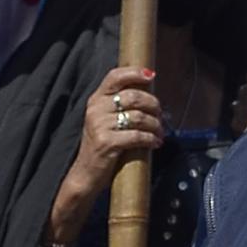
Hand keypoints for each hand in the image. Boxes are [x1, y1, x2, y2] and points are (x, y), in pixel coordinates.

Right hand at [66, 66, 162, 199]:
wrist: (86, 173)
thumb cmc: (102, 144)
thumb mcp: (105, 119)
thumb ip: (119, 105)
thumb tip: (150, 96)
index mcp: (95, 100)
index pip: (114, 76)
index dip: (134, 73)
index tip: (151, 76)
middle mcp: (95, 109)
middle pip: (133, 96)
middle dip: (153, 105)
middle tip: (161, 115)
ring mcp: (99, 125)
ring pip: (138, 116)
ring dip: (155, 124)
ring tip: (160, 132)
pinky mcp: (106, 142)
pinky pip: (137, 135)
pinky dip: (150, 139)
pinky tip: (155, 142)